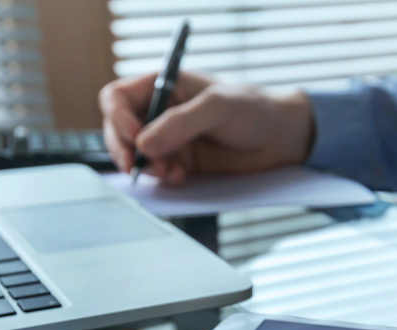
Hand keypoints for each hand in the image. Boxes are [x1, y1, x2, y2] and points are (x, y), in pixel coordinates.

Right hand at [98, 71, 314, 184]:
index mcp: (163, 85)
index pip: (117, 98)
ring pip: (134, 154)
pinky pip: (155, 173)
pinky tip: (180, 176)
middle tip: (139, 165)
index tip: (134, 137)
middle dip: (124, 149)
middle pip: (117, 129)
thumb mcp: (218, 106)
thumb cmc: (253, 108)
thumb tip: (144, 143)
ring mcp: (168, 138)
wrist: (279, 138)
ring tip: (169, 171)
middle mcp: (159, 111)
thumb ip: (181, 123)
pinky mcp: (179, 161)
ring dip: (145, 166)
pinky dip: (162, 178)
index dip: (117, 118)